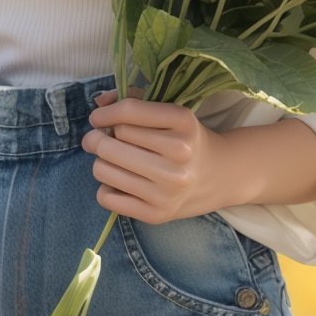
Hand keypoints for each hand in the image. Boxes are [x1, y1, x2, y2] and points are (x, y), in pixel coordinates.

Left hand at [82, 86, 224, 224]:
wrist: (219, 176)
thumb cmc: (185, 140)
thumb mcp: (170, 114)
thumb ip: (134, 101)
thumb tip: (99, 104)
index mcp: (183, 122)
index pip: (128, 112)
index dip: (104, 114)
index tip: (97, 118)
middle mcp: (178, 155)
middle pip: (110, 143)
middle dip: (96, 139)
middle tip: (99, 139)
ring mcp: (168, 188)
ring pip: (103, 169)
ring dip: (101, 162)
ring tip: (113, 160)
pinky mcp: (157, 213)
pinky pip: (106, 197)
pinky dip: (105, 187)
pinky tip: (120, 182)